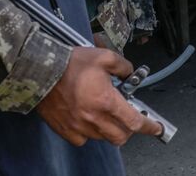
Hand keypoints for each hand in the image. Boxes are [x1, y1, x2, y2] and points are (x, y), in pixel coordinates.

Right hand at [36, 47, 161, 145]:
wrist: (39, 71)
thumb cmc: (70, 63)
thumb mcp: (104, 56)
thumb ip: (123, 66)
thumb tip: (131, 74)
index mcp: (106, 101)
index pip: (134, 122)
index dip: (149, 127)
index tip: (156, 128)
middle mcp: (93, 118)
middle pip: (120, 136)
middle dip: (129, 129)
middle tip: (128, 117)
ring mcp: (78, 127)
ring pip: (102, 138)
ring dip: (109, 128)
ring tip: (105, 112)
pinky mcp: (65, 130)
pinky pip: (83, 139)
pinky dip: (89, 132)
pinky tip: (88, 117)